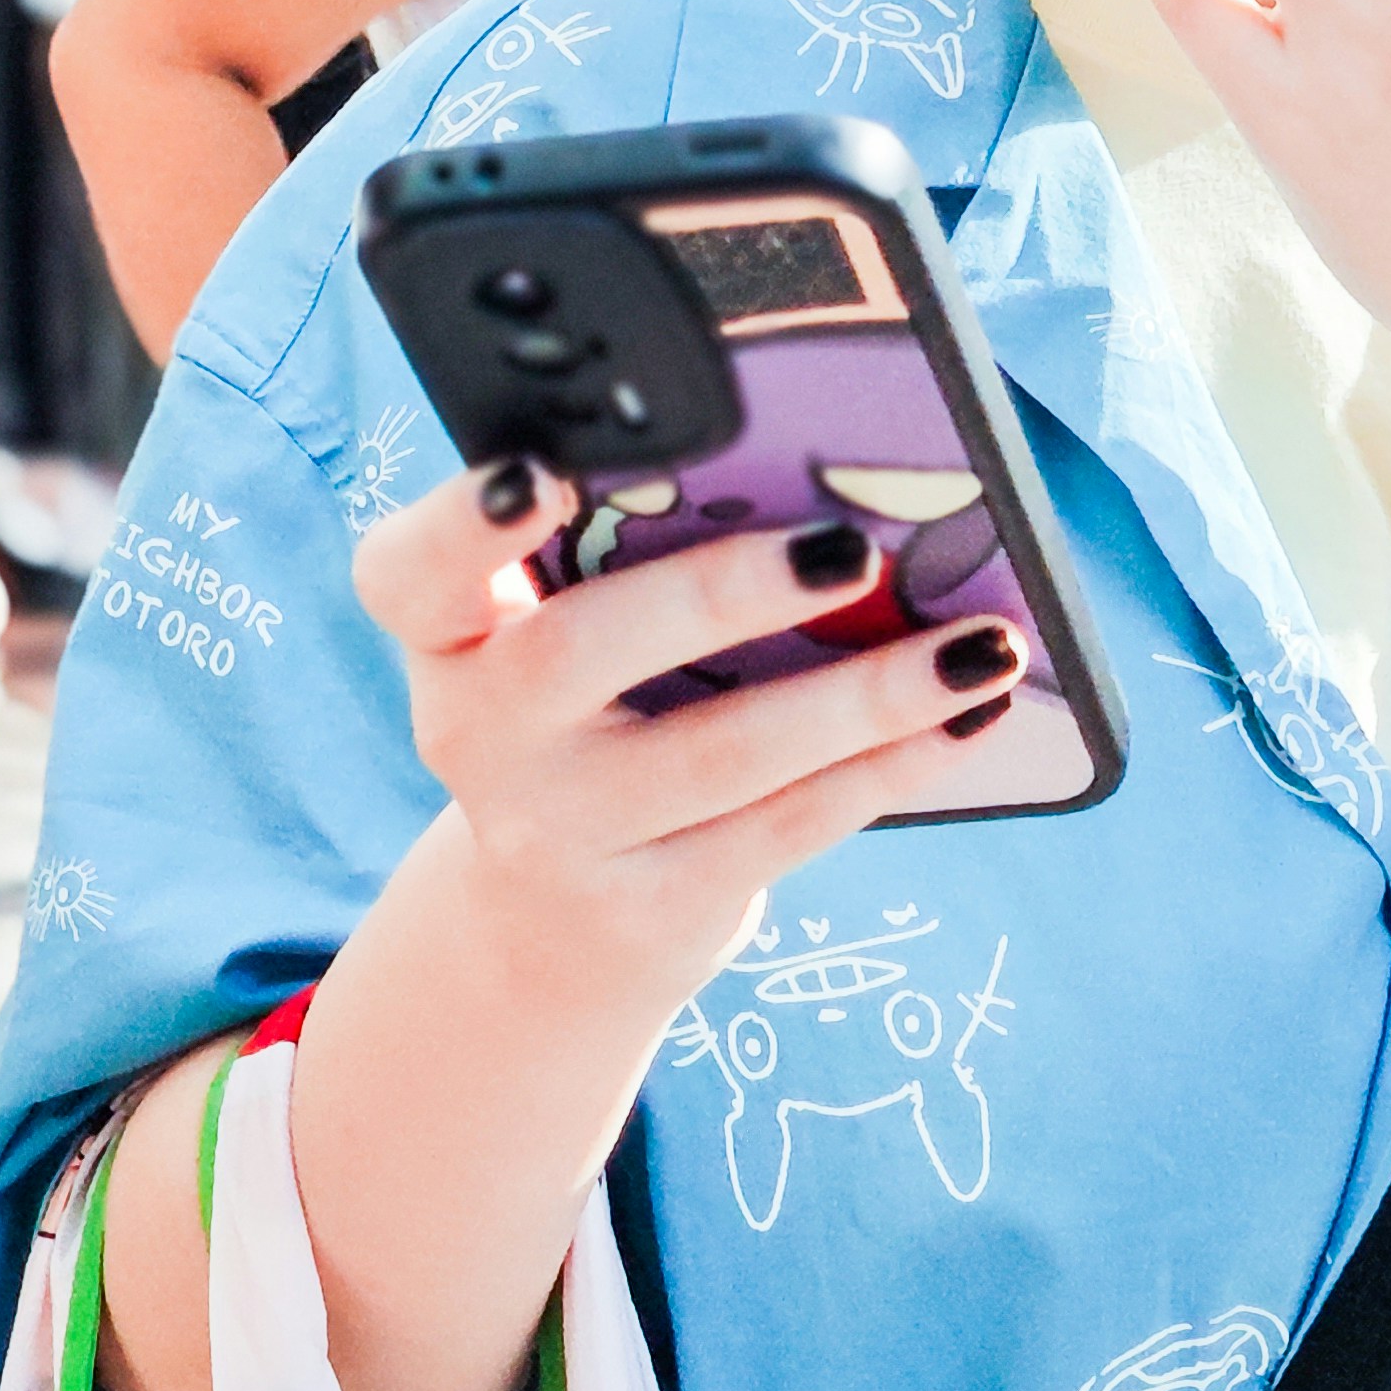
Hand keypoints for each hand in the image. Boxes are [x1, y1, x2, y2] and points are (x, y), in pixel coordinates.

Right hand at [355, 459, 1027, 995]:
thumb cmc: (592, 715)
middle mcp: (479, 734)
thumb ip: (627, 555)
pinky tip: (970, 717)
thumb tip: (819, 466)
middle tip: (848, 547)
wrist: (554, 924)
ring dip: (867, 695)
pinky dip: (892, 765)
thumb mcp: (563, 635)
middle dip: (719, 593)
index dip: (460, 523)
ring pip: (722, 753)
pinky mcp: (651, 909)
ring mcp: (559, 833)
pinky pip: (789, 827)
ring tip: (981, 645)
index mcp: (448, 632)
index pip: (409, 571)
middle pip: (580, 652)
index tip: (534, 473)